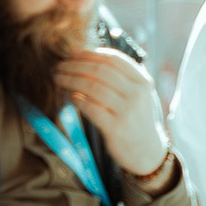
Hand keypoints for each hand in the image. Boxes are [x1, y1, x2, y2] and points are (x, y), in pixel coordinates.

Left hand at [50, 42, 169, 179]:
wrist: (146, 150)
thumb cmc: (135, 118)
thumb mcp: (137, 94)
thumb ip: (121, 77)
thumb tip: (88, 57)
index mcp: (143, 81)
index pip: (114, 59)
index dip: (90, 54)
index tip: (73, 54)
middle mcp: (137, 94)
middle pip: (100, 71)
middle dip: (75, 65)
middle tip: (59, 66)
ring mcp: (127, 111)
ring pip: (92, 87)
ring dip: (71, 80)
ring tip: (58, 78)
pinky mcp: (116, 128)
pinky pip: (91, 108)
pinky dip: (77, 100)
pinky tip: (70, 97)